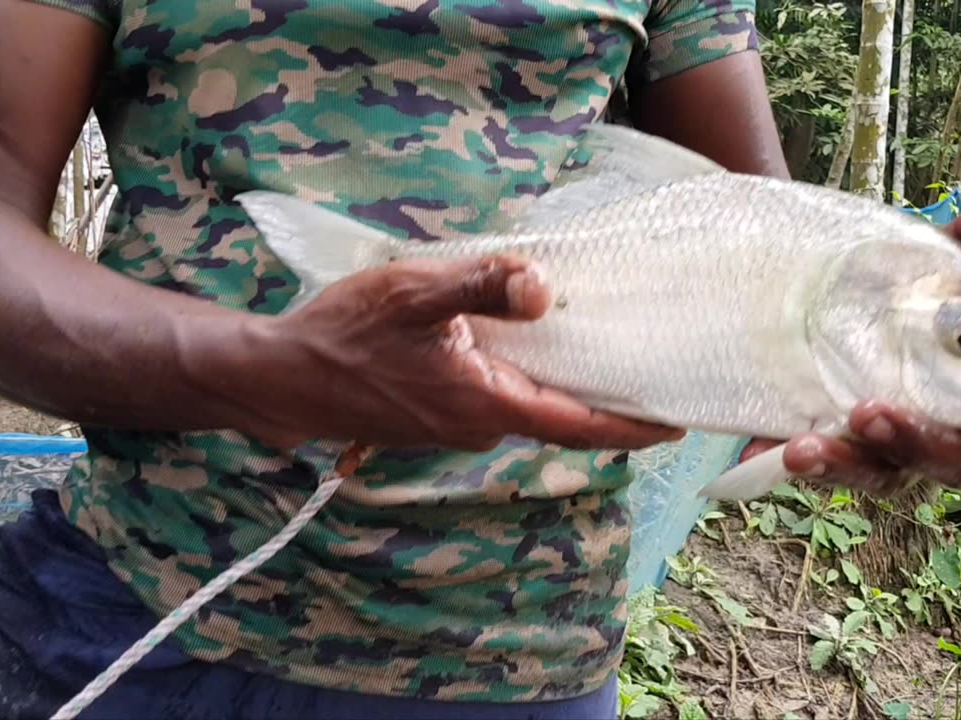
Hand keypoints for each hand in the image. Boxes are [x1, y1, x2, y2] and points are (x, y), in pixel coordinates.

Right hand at [229, 253, 684, 451]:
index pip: (580, 424)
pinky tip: (528, 343)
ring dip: (563, 385)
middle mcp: (479, 426)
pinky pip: (498, 401)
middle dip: (607, 400)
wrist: (281, 377)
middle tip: (653, 369)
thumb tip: (544, 289)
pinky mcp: (437, 417)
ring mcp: (457, 427)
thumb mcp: (413, 294)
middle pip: (561, 417)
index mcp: (487, 401)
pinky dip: (526, 379)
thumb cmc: (344, 335)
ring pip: (527, 407)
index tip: (679, 421)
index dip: (633, 426)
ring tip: (602, 347)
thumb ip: (480, 286)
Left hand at [741, 173, 960, 496]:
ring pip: (885, 478)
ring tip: (810, 441)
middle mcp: (952, 433)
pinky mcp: (836, 455)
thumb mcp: (936, 258)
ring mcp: (892, 453)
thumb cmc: (906, 285)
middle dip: (919, 445)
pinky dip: (806, 464)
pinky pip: (824, 474)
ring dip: (852, 462)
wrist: (821, 287)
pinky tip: (772, 447)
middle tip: (874, 410)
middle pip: (958, 468)